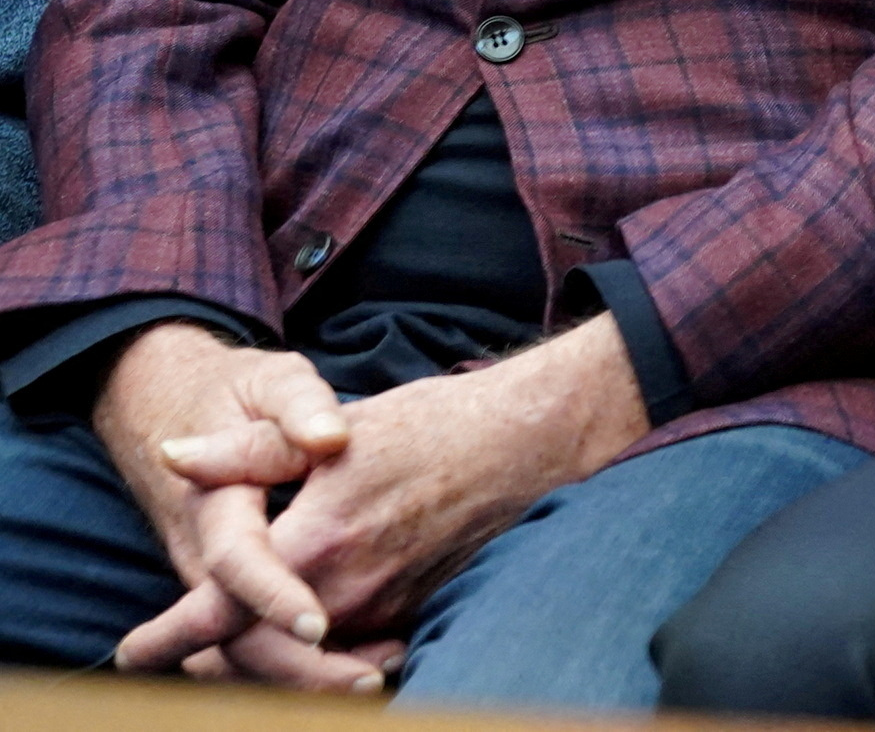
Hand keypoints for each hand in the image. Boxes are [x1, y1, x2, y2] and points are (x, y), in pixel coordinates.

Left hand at [121, 315, 646, 678]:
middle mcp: (349, 591)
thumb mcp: (338, 426)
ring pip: (300, 661)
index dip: (169, 637)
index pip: (223, 612)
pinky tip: (303, 639)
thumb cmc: (434, 424)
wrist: (530, 441)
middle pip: (254, 654)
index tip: (133, 649)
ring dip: (257, 661)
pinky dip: (314, 657)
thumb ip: (251, 450)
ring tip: (220, 649)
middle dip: (207, 658)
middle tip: (168, 653)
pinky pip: (347, 653)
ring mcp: (386, 608)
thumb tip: (177, 455)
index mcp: (318, 542)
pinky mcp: (414, 611)